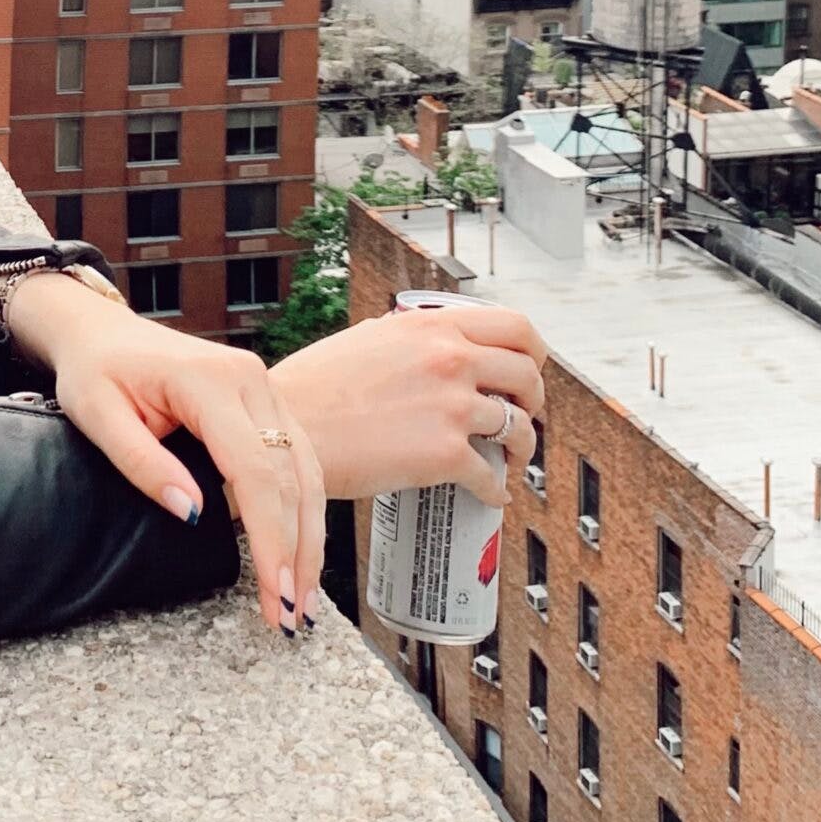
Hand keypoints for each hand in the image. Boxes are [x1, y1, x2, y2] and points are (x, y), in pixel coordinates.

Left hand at [4, 273, 324, 635]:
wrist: (101, 332)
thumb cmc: (95, 371)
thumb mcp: (98, 415)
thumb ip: (142, 463)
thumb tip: (190, 514)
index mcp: (210, 380)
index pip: (254, 470)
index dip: (269, 537)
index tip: (275, 591)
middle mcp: (249, 379)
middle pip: (291, 476)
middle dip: (295, 551)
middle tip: (292, 616)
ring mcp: (262, 387)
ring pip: (305, 470)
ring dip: (309, 537)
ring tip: (302, 600)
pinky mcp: (264, 402)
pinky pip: (297, 458)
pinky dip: (304, 510)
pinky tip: (300, 553)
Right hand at [268, 303, 546, 506]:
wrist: (288, 432)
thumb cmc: (315, 389)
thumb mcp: (369, 339)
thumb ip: (411, 339)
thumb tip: (434, 346)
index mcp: (432, 326)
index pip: (515, 327)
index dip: (532, 352)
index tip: (526, 370)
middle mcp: (450, 359)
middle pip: (529, 376)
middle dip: (533, 401)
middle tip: (521, 415)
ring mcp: (451, 407)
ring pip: (518, 428)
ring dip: (521, 447)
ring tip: (508, 458)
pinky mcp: (444, 455)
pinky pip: (492, 477)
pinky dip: (497, 490)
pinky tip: (490, 495)